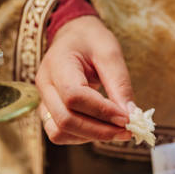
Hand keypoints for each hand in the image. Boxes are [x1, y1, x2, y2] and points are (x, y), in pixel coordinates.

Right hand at [36, 15, 133, 143]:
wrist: (73, 36)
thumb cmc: (91, 40)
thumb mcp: (110, 52)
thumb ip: (120, 83)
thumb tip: (131, 115)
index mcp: (58, 64)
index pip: (74, 96)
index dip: (101, 111)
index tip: (127, 118)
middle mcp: (45, 84)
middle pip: (66, 119)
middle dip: (99, 130)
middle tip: (127, 131)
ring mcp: (43, 100)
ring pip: (60, 132)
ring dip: (90, 136)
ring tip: (116, 131)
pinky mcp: (48, 111)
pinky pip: (60, 134)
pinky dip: (82, 137)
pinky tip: (101, 129)